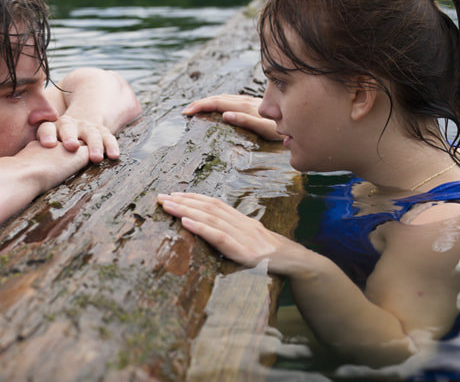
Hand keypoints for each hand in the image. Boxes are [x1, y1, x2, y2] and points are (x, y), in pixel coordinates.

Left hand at [36, 115, 118, 162]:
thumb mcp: (41, 145)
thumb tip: (9, 170)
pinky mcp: (102, 132)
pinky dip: (111, 146)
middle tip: (71, 146)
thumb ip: (29, 154)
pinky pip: (108, 138)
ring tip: (96, 158)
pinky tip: (114, 156)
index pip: (46, 128)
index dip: (47, 136)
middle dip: (69, 136)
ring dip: (94, 145)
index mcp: (52, 127)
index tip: (48, 145)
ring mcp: (87, 127)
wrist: (79, 120)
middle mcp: (69, 125)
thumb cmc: (55, 143)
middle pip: (68, 128)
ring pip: (91, 134)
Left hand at [157, 192, 307, 273]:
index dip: (194, 197)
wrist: (299, 264)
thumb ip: (236, 236)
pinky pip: (219, 237)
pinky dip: (201, 228)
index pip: (214, 204)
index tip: (175, 194)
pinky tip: (186, 222)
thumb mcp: (253, 242)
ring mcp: (243, 236)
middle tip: (161, 197)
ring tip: (168, 205)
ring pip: (210, 218)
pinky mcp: (243, 251)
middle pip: (208, 207)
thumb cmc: (274, 256)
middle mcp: (241, 224)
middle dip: (183, 201)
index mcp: (242, 221)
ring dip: (186, 210)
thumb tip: (216, 234)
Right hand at [183, 94, 283, 140]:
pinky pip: (230, 101)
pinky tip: (218, 108)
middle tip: (186, 111)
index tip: (187, 112)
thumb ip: (244, 120)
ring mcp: (248, 101)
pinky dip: (218, 103)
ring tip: (197, 108)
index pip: (217, 103)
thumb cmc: (281, 128)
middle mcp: (244, 101)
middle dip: (200, 103)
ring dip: (208, 102)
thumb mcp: (264, 128)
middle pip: (217, 98)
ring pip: (223, 98)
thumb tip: (224, 115)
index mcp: (244, 106)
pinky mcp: (251, 104)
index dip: (201, 106)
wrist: (297, 119)